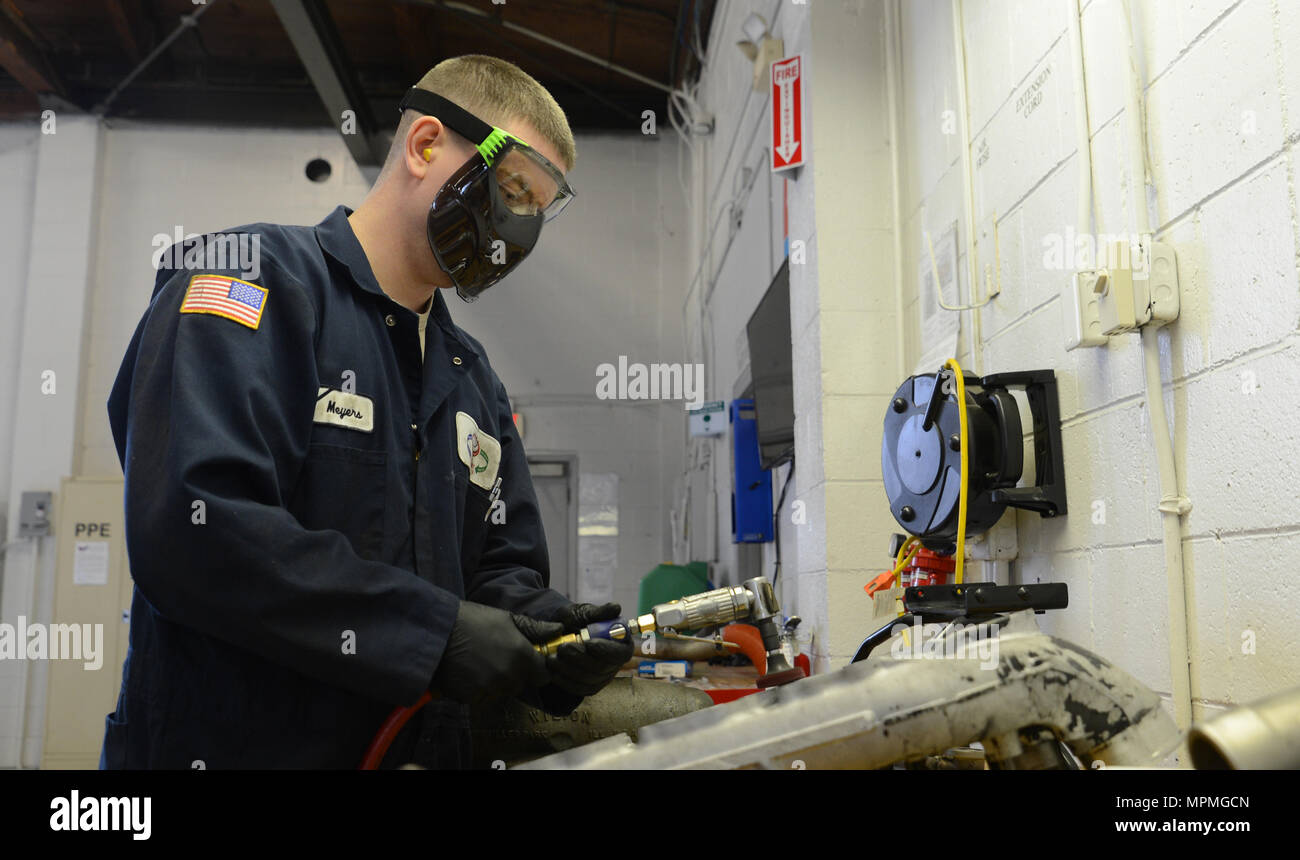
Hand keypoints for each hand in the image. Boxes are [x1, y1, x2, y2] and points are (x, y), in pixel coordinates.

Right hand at [432, 601, 563, 705]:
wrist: (435, 632)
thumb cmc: (472, 620)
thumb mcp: (506, 618)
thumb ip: (535, 628)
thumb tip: (559, 630)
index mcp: (521, 656)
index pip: (543, 675)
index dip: (538, 667)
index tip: (529, 659)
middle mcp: (509, 676)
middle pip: (523, 684)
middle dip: (517, 674)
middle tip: (500, 656)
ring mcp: (490, 689)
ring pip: (504, 692)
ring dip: (498, 682)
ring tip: (483, 662)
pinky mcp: (471, 698)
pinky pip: (484, 698)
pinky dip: (480, 689)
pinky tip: (471, 672)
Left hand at [548, 602, 632, 697]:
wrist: (562, 633)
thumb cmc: (578, 621)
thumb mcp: (586, 612)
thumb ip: (601, 611)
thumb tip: (616, 608)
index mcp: (622, 644)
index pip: (621, 653)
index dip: (606, 650)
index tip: (589, 643)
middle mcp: (615, 663)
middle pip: (603, 668)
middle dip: (580, 658)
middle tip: (562, 648)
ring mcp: (603, 677)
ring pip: (589, 679)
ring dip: (569, 669)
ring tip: (552, 657)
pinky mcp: (589, 687)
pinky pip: (579, 688)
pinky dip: (565, 680)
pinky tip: (553, 670)